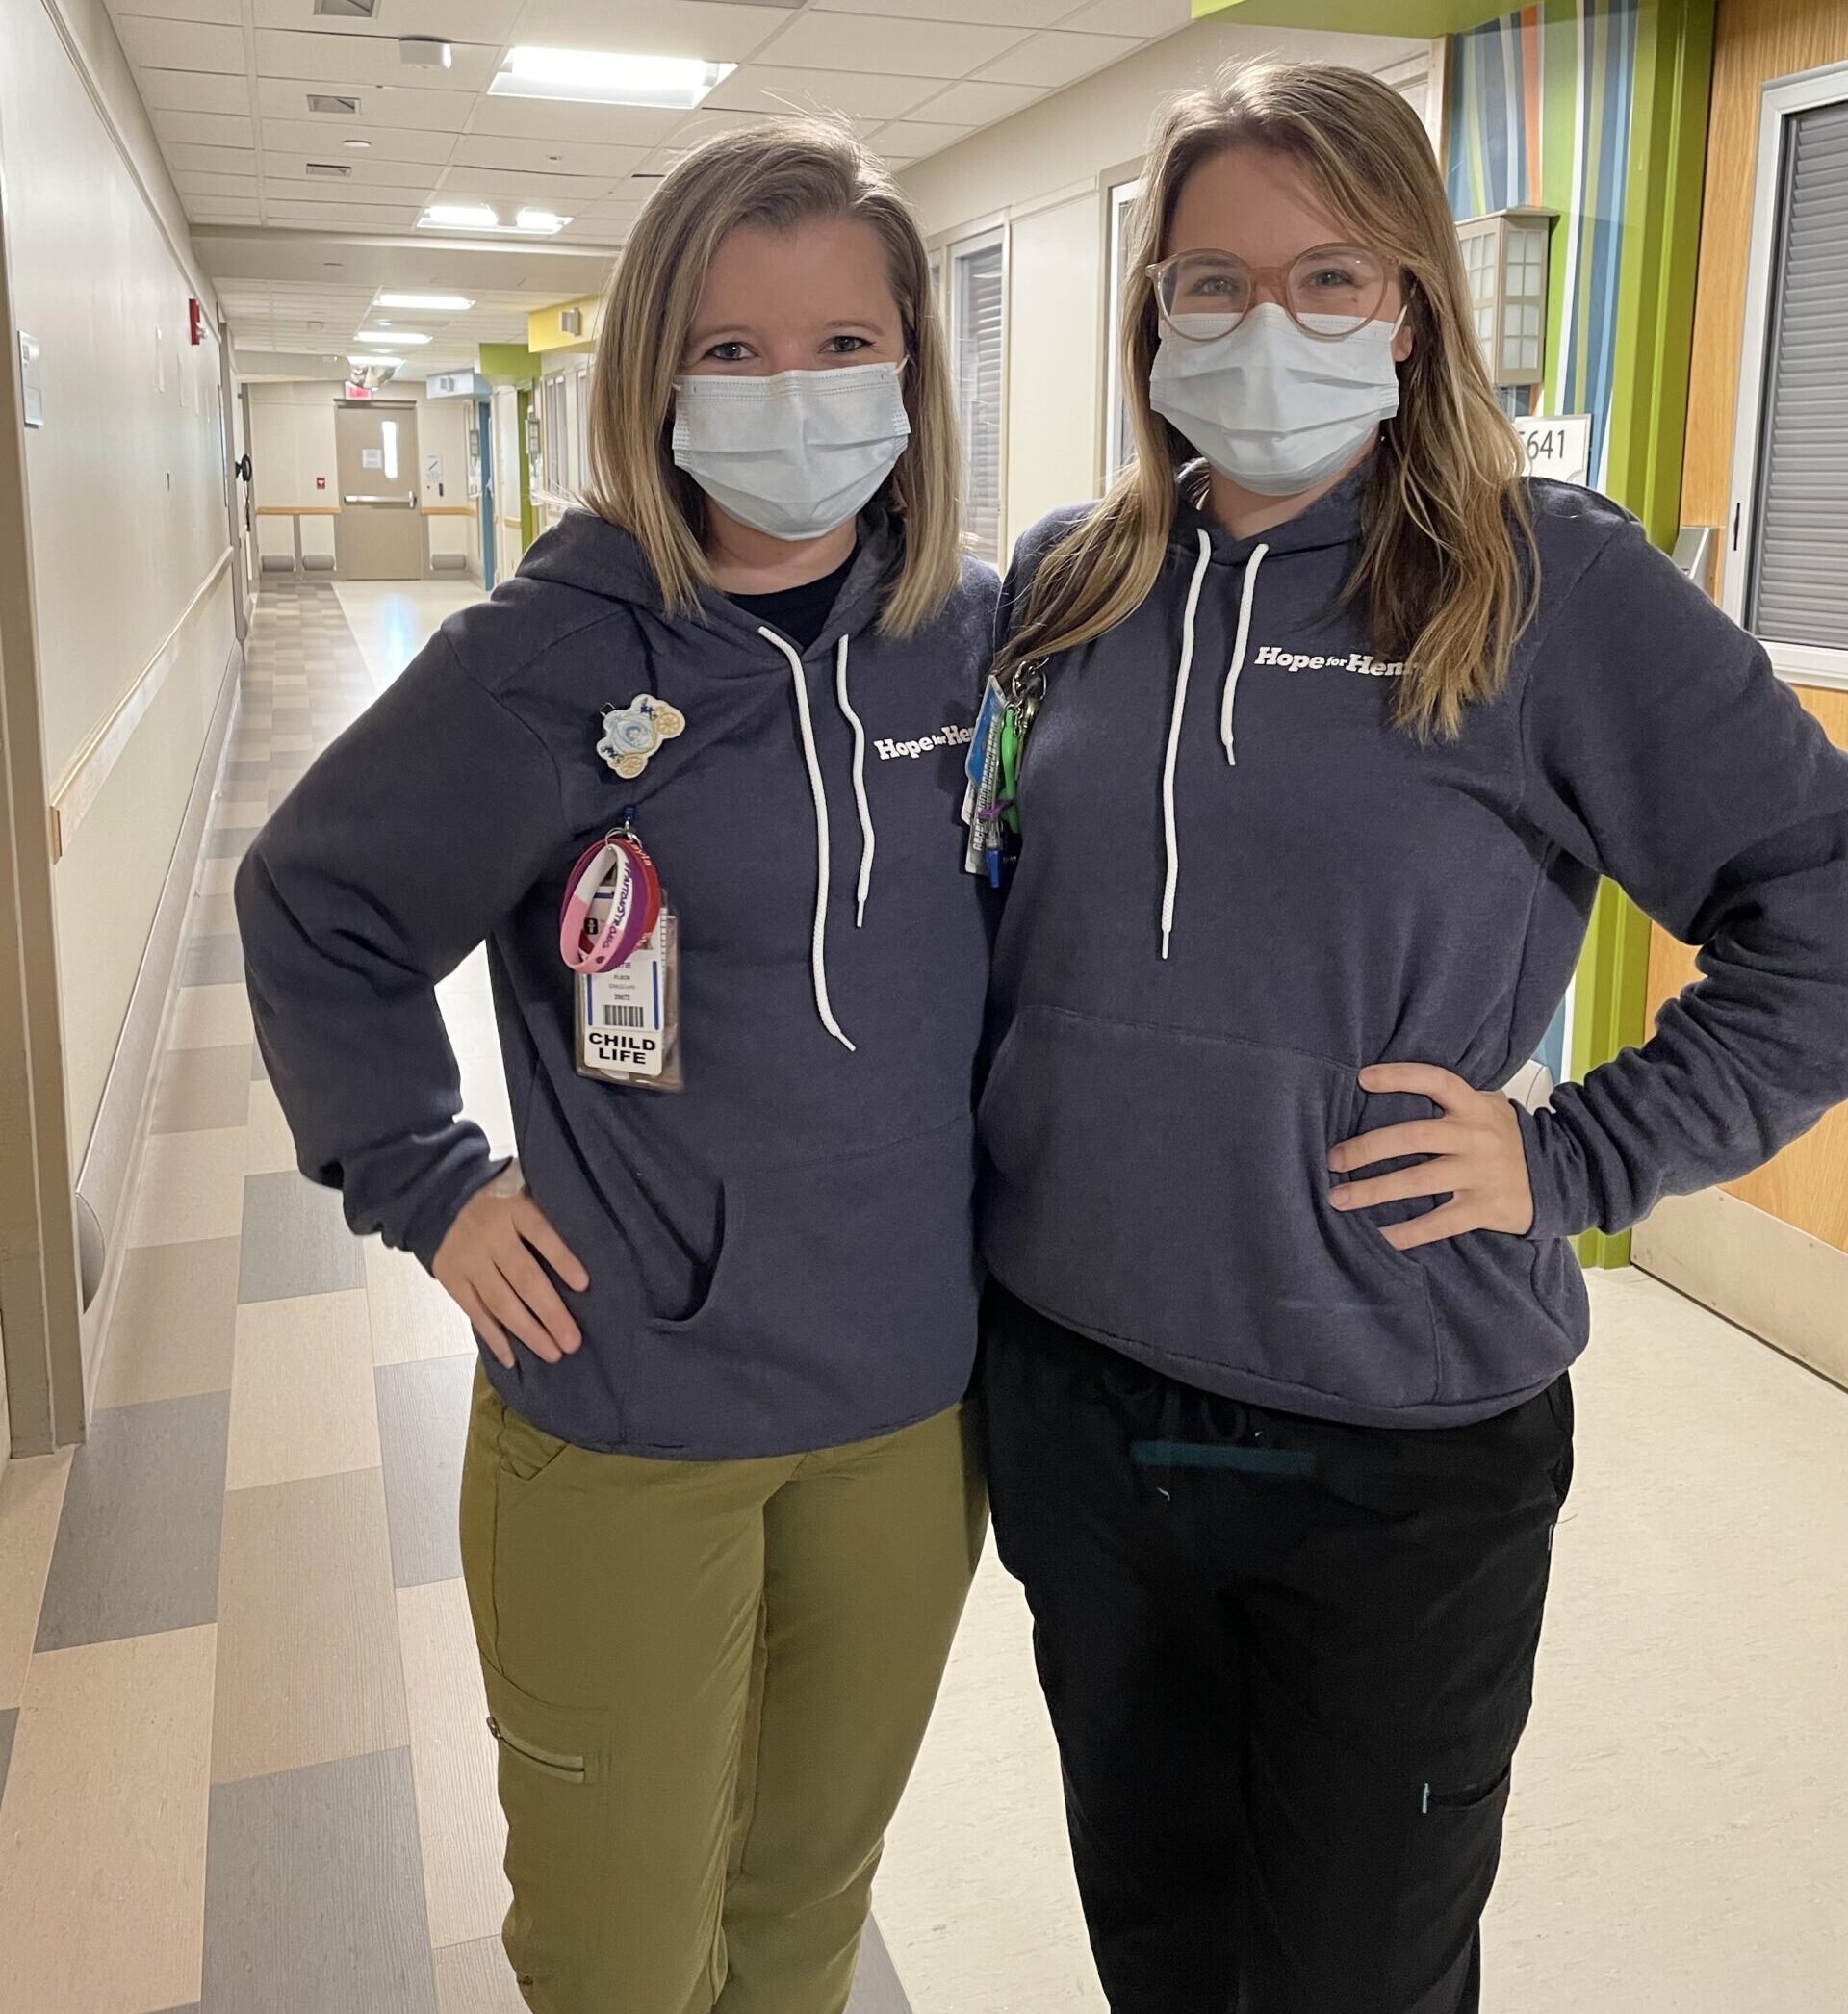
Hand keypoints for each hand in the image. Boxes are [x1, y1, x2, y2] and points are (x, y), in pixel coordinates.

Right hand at [433, 1168, 588, 1368]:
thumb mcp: (523, 1192)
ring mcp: (469, 1258)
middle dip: (551, 1313)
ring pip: (501, 1301)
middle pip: (525, 1278)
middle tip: (573, 1342)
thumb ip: (547, 1217)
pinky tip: (512, 1357)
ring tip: (553, 1353)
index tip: (584, 1285)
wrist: (439, 1196)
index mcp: (514, 1208)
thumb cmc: (499, 1201)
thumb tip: (585, 1257)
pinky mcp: (451, 1277)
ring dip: (528, 1331)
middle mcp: (490, 1234)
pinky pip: (475, 1312)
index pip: (542, 1234)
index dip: (562, 1259)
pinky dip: (493, 1337)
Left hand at [1327, 1063, 1533, 1250]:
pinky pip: (1438, 1223)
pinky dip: (1405, 1233)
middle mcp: (1476, 1136)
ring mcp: (1481, 1173)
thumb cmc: (1506, 1140)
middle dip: (1368, 1148)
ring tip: (1339, 1199)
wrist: (1563, 1177)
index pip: (1436, 1080)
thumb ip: (1451, 1102)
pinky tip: (1378, 1237)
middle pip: (1414, 1135)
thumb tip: (1388, 1093)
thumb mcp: (1488, 1109)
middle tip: (1333, 1160)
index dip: (1400, 1077)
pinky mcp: (1485, 1209)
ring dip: (1373, 1190)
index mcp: (1474, 1106)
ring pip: (1418, 1180)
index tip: (1362, 1078)